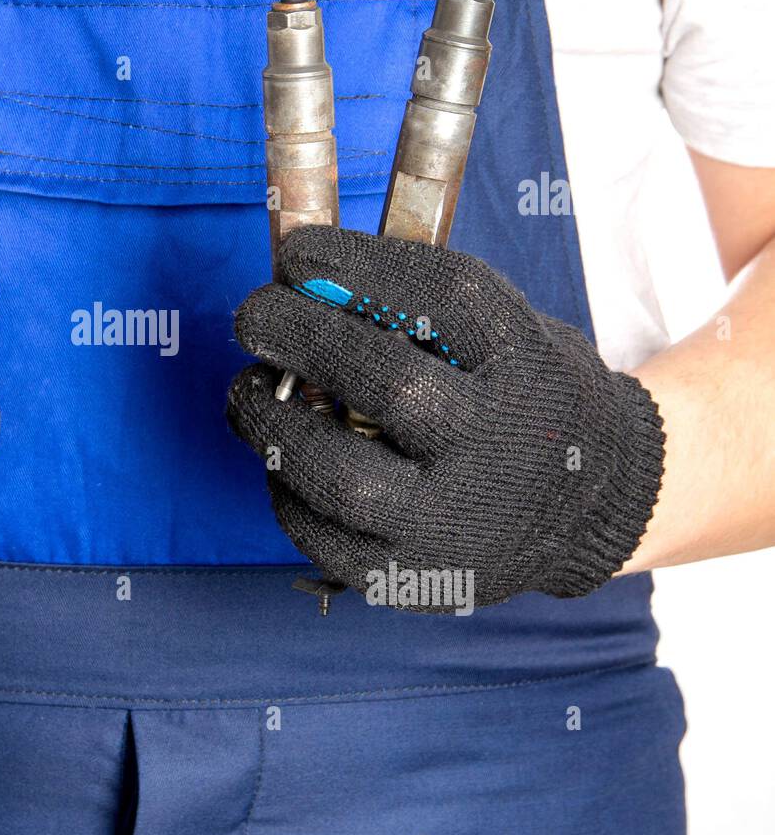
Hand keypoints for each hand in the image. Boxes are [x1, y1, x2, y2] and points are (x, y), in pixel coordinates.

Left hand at [227, 226, 664, 610]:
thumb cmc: (516, 398)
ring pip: (343, 479)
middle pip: (393, 386)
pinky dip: (284, 485)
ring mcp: (459, 524)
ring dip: (272, 422)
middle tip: (254, 315)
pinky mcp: (415, 578)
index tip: (298, 256)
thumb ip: (420, 308)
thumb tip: (300, 287)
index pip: (447, 299)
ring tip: (247, 388)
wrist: (587, 507)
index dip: (361, 269)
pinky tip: (281, 451)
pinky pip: (322, 535)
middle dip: (305, 339)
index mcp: (530, 367)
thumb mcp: (506, 334)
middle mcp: (504, 448)